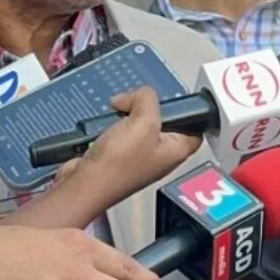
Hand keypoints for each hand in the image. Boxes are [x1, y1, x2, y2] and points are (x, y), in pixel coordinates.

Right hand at [66, 87, 201, 205]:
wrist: (85, 184)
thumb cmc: (118, 163)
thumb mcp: (143, 121)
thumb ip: (147, 100)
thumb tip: (139, 95)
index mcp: (177, 150)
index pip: (195, 126)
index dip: (185, 112)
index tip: (171, 102)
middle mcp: (161, 155)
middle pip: (163, 121)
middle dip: (147, 108)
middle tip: (134, 105)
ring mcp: (140, 157)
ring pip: (139, 125)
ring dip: (126, 115)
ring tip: (117, 113)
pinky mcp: (120, 157)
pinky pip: (121, 133)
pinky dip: (113, 125)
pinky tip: (105, 126)